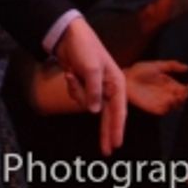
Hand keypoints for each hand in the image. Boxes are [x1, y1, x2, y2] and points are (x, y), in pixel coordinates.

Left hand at [54, 17, 126, 154]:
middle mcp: (109, 87)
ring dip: (77, 92)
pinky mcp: (84, 86)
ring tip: (71, 74)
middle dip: (105, 132)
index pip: (119, 110)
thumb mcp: (91, 69)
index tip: (117, 144)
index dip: (118, 128)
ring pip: (86, 104)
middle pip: (108, 115)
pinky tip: (69, 73)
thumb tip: (94, 112)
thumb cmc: (85, 48)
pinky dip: (72, 87)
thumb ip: (94, 91)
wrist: (68, 36)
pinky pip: (77, 96)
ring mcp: (95, 87)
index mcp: (116, 82)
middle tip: (106, 152)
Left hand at [125, 59, 187, 115]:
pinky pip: (166, 111)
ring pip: (176, 105)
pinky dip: (170, 108)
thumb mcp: (157, 65)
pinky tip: (171, 101)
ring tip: (179, 96)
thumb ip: (172, 65)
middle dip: (186, 96)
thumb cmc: (139, 71)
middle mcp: (167, 94)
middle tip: (186, 92)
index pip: (183, 89)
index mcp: (169, 84)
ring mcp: (161, 102)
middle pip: (181, 98)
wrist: (125, 79)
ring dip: (179, 102)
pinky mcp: (155, 109)